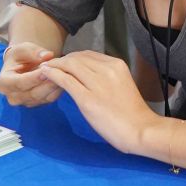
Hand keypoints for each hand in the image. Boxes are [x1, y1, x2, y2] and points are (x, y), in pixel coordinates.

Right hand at [0, 40, 62, 106]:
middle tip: (60, 72)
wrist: (23, 64)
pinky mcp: (37, 103)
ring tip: (65, 73)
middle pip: (32, 94)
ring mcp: (25, 102)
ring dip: (54, 86)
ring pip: (43, 97)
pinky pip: (50, 99)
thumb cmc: (20, 56)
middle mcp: (12, 96)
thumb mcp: (23, 48)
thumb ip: (33, 51)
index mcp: (3, 83)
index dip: (33, 78)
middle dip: (47, 83)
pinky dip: (58, 89)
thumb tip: (47, 55)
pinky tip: (65, 78)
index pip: (19, 83)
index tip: (45, 70)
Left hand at [36, 51, 160, 154]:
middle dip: (61, 60)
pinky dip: (53, 75)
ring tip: (44, 68)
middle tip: (50, 65)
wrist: (140, 130)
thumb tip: (89, 77)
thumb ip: (107, 78)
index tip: (64, 63)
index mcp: (117, 65)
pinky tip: (45, 74)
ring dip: (54, 65)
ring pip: (69, 66)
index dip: (73, 57)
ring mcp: (97, 84)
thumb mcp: (123, 85)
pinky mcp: (87, 99)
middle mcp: (107, 70)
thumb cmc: (133, 114)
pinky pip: (65, 80)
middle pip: (77, 58)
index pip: (89, 55)